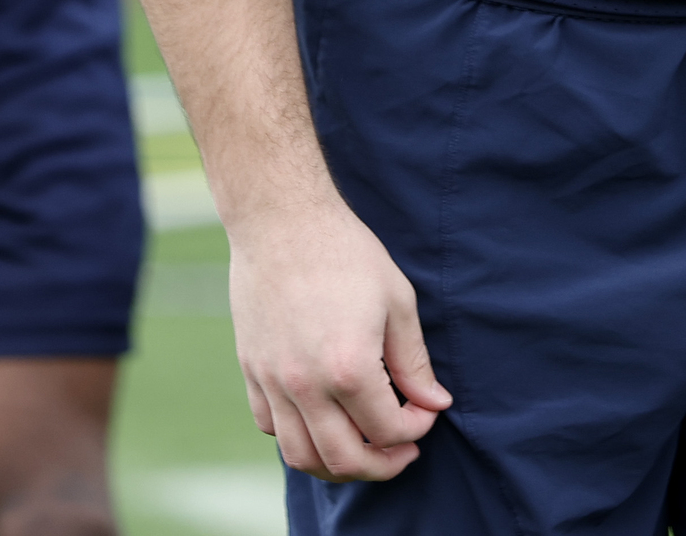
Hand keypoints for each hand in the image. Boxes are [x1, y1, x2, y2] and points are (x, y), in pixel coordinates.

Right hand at [227, 192, 451, 479]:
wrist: (281, 220)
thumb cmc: (346, 252)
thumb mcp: (397, 301)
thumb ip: (414, 361)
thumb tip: (434, 403)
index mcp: (349, 367)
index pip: (388, 430)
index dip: (417, 429)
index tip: (426, 410)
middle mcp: (305, 384)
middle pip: (344, 459)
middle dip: (382, 465)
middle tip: (402, 451)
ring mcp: (272, 380)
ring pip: (301, 455)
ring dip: (336, 464)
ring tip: (362, 448)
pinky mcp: (251, 369)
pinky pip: (270, 426)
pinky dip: (298, 436)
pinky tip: (322, 419)